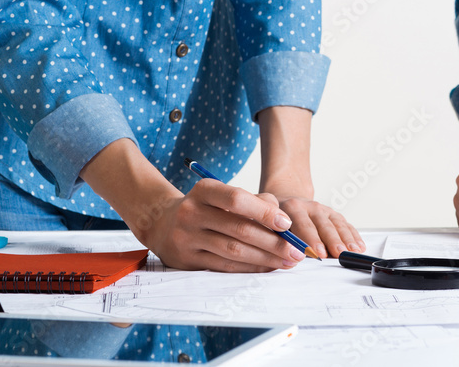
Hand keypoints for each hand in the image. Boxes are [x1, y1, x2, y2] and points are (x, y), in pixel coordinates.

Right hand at [80, 139, 307, 271]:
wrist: (161, 223)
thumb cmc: (205, 207)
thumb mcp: (222, 196)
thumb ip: (253, 203)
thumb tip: (285, 223)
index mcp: (203, 190)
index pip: (236, 200)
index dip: (264, 212)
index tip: (287, 224)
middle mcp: (191, 212)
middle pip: (238, 229)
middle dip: (273, 242)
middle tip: (297, 251)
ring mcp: (186, 238)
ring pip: (233, 251)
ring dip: (265, 259)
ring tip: (287, 262)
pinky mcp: (186, 261)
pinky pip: (224, 266)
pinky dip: (249, 268)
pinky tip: (267, 267)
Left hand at [269, 194, 364, 258]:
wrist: (286, 198)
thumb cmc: (276, 218)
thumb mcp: (268, 221)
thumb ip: (275, 236)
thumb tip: (283, 254)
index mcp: (292, 208)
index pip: (303, 225)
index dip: (311, 239)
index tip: (316, 253)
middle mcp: (310, 207)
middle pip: (323, 225)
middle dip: (332, 241)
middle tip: (338, 254)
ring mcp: (324, 210)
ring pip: (337, 224)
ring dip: (346, 239)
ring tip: (352, 252)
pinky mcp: (333, 214)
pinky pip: (346, 224)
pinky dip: (354, 236)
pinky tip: (359, 246)